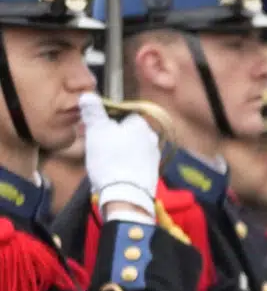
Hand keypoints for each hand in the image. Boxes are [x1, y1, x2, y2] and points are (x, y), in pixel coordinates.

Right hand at [78, 93, 158, 224]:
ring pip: (128, 147)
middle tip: (92, 143)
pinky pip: (132, 162)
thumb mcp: (97, 130)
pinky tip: (110, 170)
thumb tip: (88, 95)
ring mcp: (153, 158)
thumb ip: (93, 112)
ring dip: (114, 149)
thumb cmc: (110, 160)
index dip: (104, 120)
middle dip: (108, 135)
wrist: (125, 195)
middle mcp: (152, 139)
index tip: (91, 128)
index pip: (122, 114)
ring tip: (99, 158)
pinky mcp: (150, 173)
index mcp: (142, 125)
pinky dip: (121, 164)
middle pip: (125, 131)